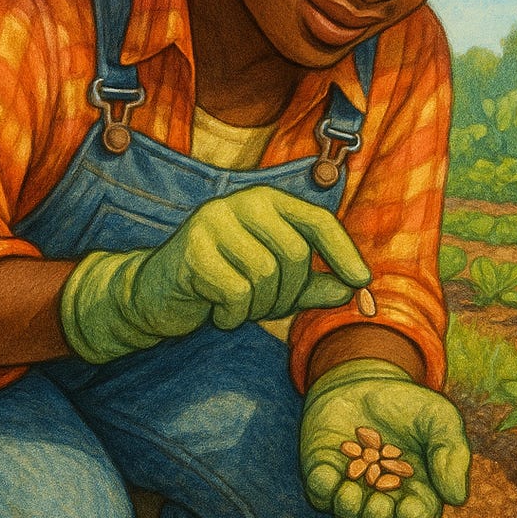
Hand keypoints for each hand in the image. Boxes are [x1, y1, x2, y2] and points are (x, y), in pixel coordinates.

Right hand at [59, 185, 370, 362]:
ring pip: (266, 276)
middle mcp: (243, 201)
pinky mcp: (192, 249)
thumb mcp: (275, 285)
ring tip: (236, 306)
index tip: (362, 282)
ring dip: (257, 307)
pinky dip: (232, 315)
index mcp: (268, 202)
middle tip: (262, 307)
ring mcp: (214, 221)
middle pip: (295, 255)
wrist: (154, 295)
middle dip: (288, 294)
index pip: (317, 221)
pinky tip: (215, 312)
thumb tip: (354, 291)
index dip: (344, 252)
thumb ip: (314, 286)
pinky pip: (236, 293)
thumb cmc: (222, 284)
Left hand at [300, 358, 469, 517]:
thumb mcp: (439, 418)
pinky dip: (322, 488)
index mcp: (417, 491)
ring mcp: (352, 489)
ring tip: (351, 490)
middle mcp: (384, 498)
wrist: (364, 381)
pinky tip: (328, 473)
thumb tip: (456, 498)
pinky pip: (319, 493)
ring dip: (349, 510)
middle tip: (378, 503)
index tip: (408, 507)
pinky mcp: (324, 474)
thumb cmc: (408, 405)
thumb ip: (451, 453)